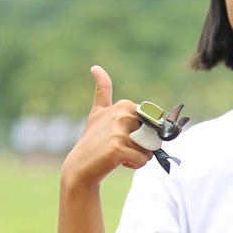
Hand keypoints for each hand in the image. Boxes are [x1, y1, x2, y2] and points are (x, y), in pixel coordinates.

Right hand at [61, 66, 152, 188]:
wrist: (80, 165)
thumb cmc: (93, 140)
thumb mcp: (98, 112)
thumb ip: (102, 91)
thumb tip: (96, 67)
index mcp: (122, 106)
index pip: (151, 123)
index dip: (142, 133)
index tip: (123, 135)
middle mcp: (121, 116)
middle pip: (152, 134)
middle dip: (144, 145)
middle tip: (123, 146)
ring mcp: (118, 132)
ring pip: (149, 148)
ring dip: (139, 156)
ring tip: (120, 155)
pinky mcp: (117, 149)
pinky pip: (143, 159)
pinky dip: (135, 164)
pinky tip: (119, 162)